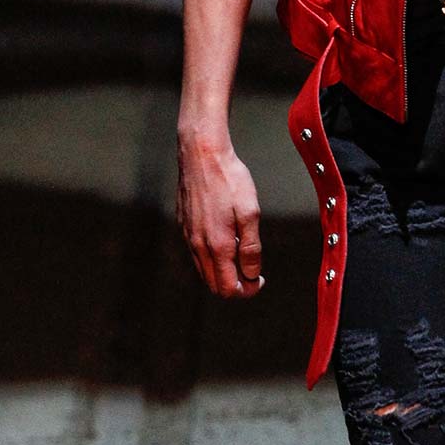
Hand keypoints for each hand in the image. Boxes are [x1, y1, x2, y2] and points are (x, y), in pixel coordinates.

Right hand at [177, 134, 265, 298]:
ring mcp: (188, 236)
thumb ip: (251, 248)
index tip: (260, 278)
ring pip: (204, 270)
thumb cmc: (229, 179)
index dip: (248, 290)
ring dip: (223, 271)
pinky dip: (212, 256)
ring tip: (241, 251)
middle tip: (253, 270)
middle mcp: (198, 245)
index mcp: (217, 246)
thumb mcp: (250, 212)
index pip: (228, 288)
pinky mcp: (183, 225)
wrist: (202, 154)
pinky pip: (197, 253)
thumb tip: (251, 274)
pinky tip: (226, 237)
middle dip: (236, 284)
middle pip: (215, 285)